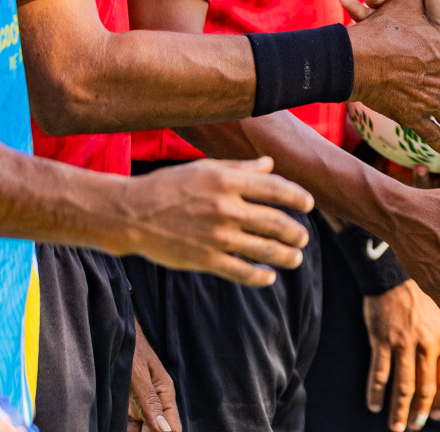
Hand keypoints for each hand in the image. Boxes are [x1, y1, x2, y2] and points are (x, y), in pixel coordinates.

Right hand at [111, 157, 313, 285]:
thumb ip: (241, 168)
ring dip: (286, 255)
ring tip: (295, 257)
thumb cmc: (169, 186)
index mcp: (228, 182)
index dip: (298, 197)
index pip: (276, 189)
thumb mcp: (205, 168)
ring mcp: (216, 236)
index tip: (308, 205)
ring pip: (263, 249)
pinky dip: (259, 275)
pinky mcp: (204, 259)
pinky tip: (269, 276)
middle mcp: (226, 208)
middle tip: (303, 237)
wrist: (130, 214)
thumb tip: (270, 164)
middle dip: (295, 232)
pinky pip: (240, 271)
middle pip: (275, 222)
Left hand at [126, 321, 179, 431]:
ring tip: (126, 419)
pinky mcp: (128, 406)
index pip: (172, 425)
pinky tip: (115, 423)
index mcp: (165, 393)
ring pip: (141, 429)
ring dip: (135, 430)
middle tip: (134, 425)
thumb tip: (166, 429)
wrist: (116, 336)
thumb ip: (151, 403)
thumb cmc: (131, 351)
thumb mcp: (140, 376)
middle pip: (156, 430)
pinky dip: (123, 427)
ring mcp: (141, 405)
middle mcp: (156, 402)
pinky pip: (128, 425)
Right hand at [364, 280, 439, 431]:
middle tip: (414, 427)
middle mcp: (427, 345)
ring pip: (403, 386)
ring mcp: (404, 344)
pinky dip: (376, 392)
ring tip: (396, 427)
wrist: (395, 276)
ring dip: (399, 410)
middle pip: (425, 387)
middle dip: (419, 411)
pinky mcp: (383, 341)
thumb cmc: (421, 296)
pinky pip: (380, 373)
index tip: (436, 416)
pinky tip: (374, 405)